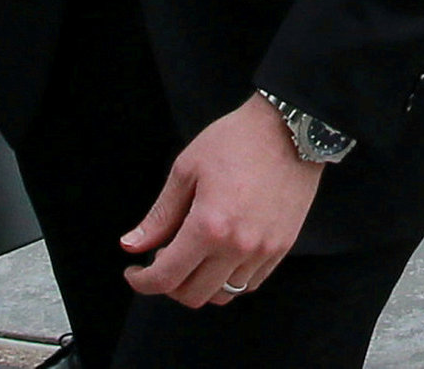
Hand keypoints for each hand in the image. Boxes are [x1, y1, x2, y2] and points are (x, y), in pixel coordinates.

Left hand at [122, 94, 327, 307]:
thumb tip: (132, 246)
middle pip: (193, 295)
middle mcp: (237, 246)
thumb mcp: (187, 169)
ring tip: (196, 258)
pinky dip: (230, 280)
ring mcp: (264, 249)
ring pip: (224, 294)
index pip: (166, 278)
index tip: (135, 272)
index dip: (142, 282)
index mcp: (208, 226)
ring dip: (201, 284)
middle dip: (169, 285)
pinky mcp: (283, 245)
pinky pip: (251, 283)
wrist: (292, 128)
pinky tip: (222, 256)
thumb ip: (160, 215)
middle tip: (165, 259)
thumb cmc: (237, 140)